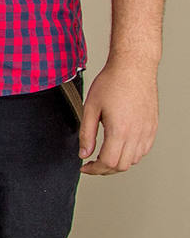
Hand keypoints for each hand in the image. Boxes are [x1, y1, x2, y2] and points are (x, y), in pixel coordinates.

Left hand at [79, 58, 157, 175]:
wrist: (133, 68)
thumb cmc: (112, 82)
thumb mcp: (90, 107)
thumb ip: (86, 133)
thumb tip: (83, 152)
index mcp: (120, 131)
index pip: (108, 163)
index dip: (93, 169)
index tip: (84, 166)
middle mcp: (137, 134)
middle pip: (121, 166)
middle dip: (104, 169)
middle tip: (92, 163)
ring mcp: (147, 131)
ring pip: (134, 160)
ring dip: (118, 162)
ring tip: (104, 155)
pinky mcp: (152, 127)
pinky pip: (143, 150)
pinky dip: (131, 154)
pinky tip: (119, 146)